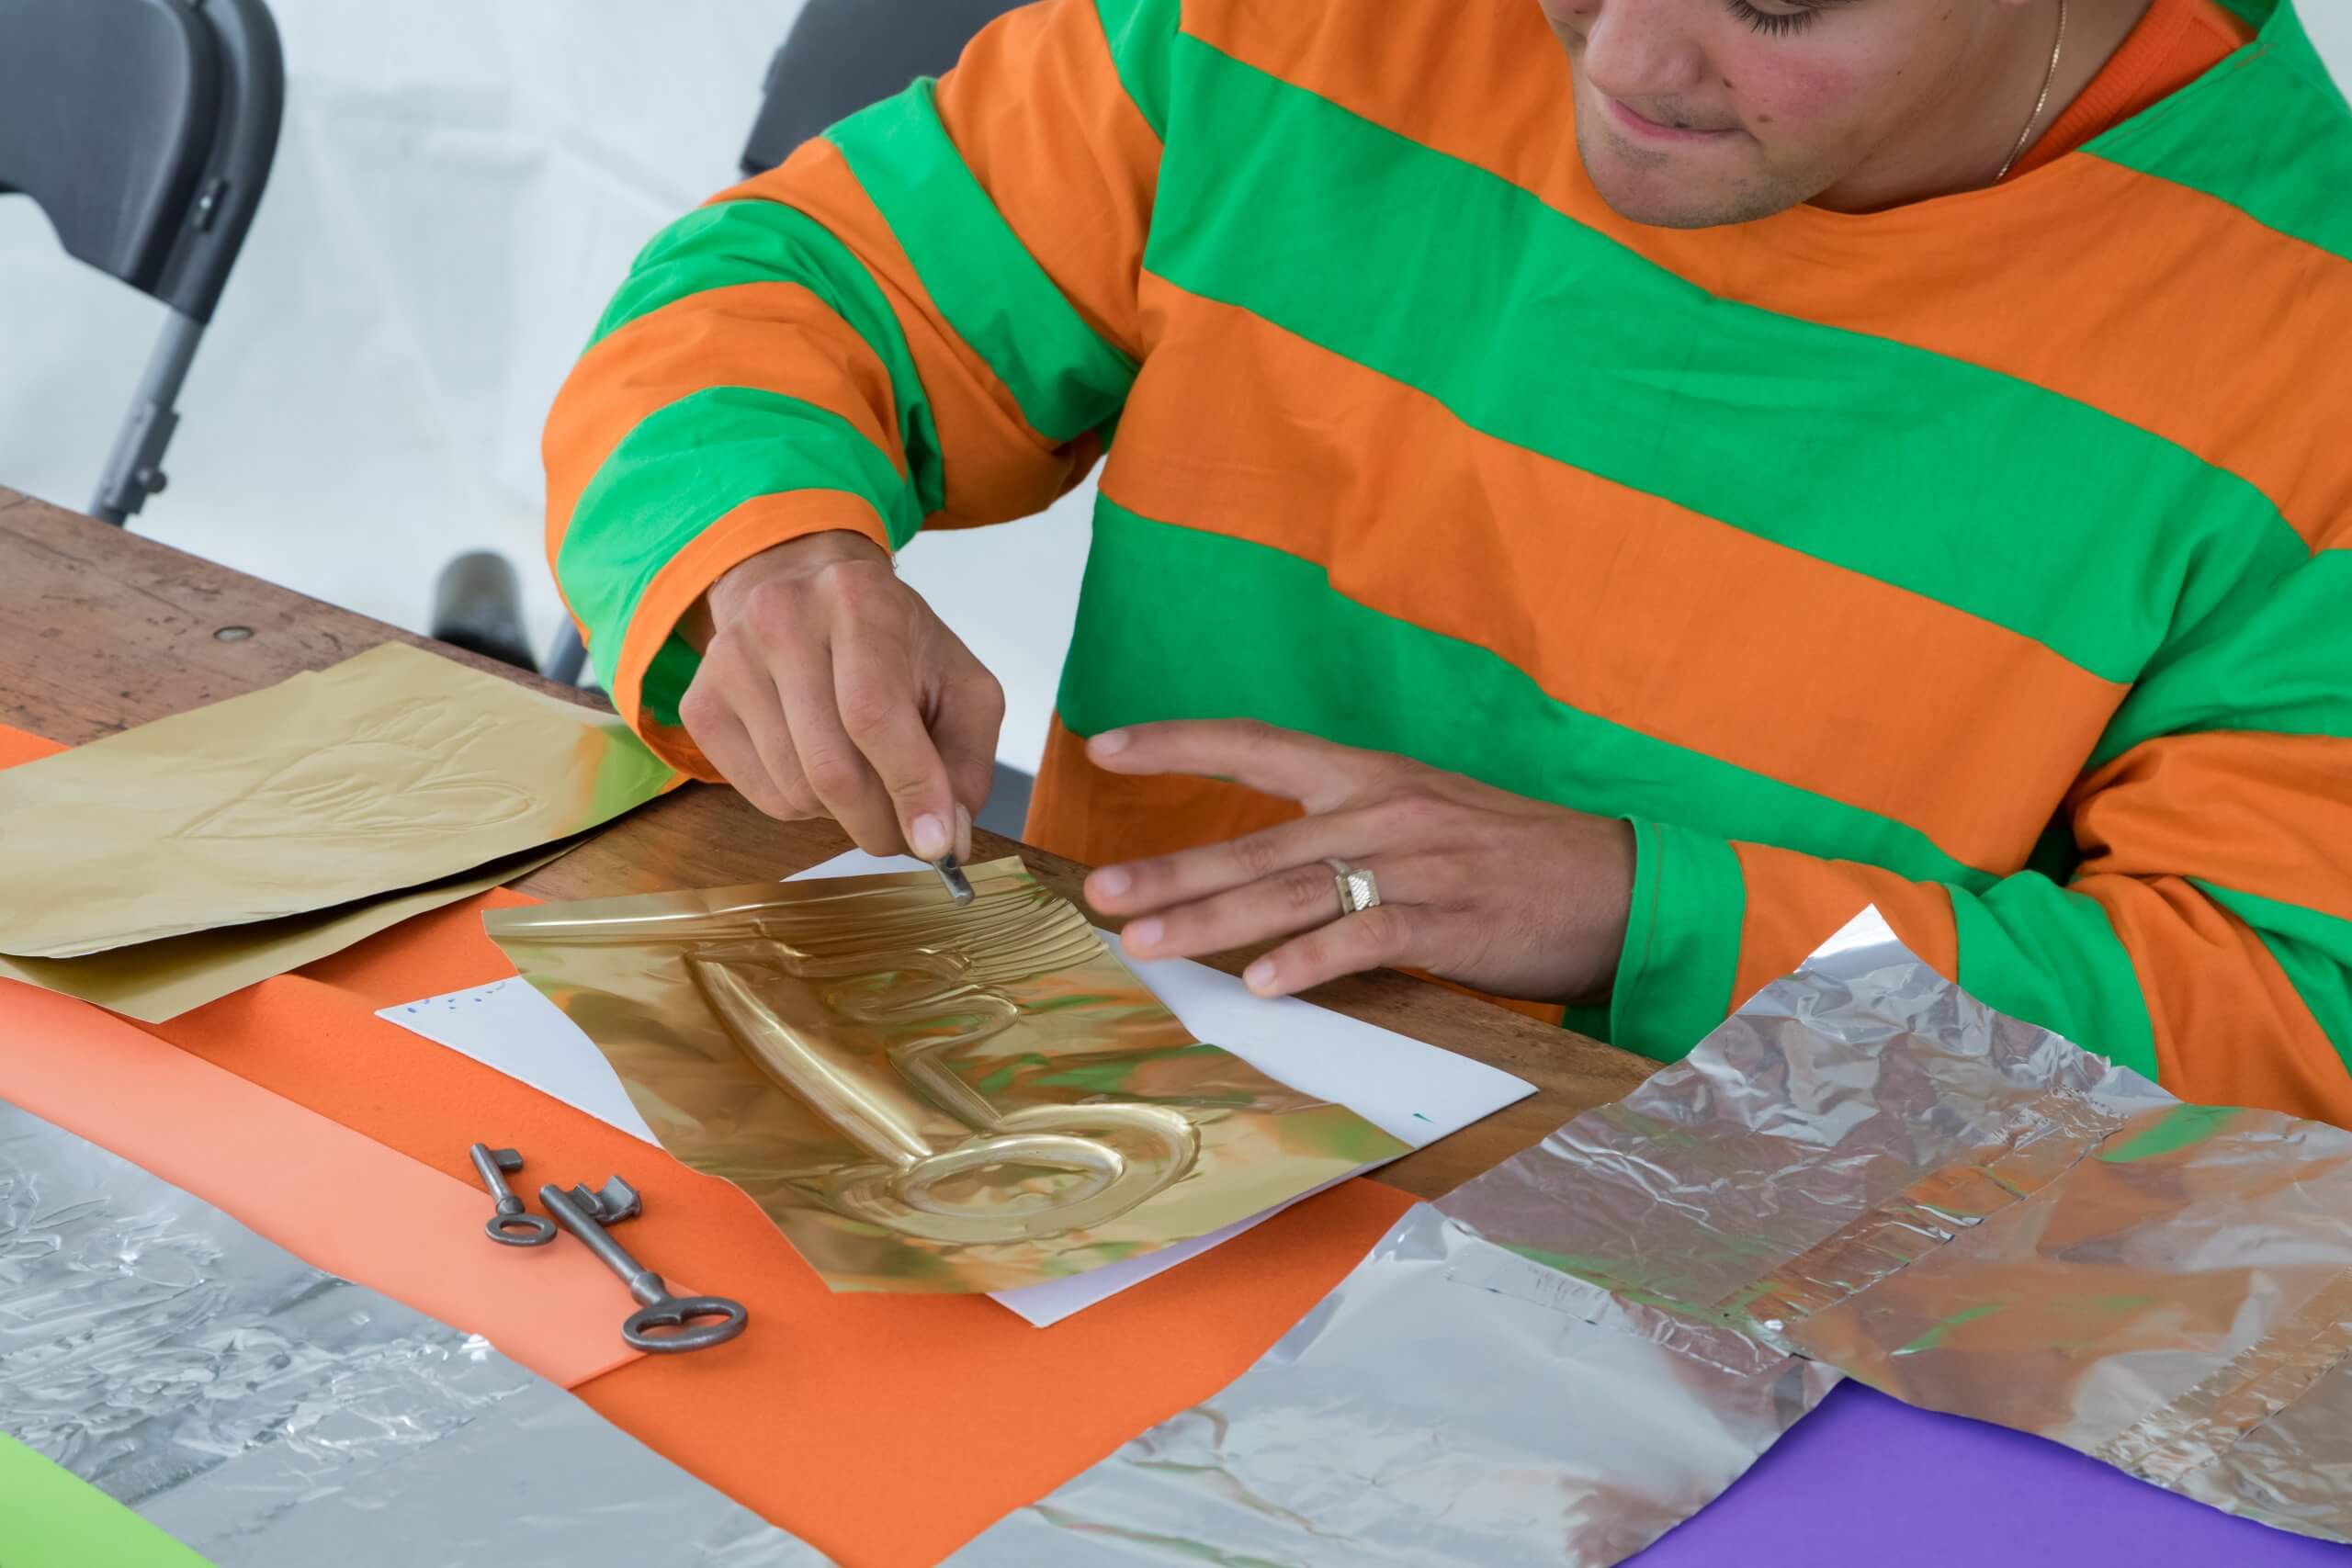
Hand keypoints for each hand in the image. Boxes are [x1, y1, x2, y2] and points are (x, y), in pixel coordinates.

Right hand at [678, 530, 1002, 859]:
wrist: (806, 592)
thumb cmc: (894, 645)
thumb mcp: (959, 684)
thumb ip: (965, 761)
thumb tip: (944, 838)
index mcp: (858, 600)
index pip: (874, 714)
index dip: (909, 788)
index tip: (935, 845)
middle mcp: (781, 619)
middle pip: (831, 767)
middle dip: (879, 822)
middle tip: (905, 834)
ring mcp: (730, 661)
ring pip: (796, 792)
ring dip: (843, 814)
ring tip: (865, 777)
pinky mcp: (701, 702)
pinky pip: (762, 797)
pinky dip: (805, 807)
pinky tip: (819, 764)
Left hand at [1080, 721, 1634, 1004]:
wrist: (1617, 882)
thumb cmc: (1510, 856)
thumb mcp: (1422, 816)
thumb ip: (1342, 834)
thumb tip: (1258, 872)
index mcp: (1370, 775)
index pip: (1256, 743)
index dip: (1178, 743)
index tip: (1105, 746)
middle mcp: (1381, 809)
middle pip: (1256, 841)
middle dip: (1170, 870)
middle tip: (1097, 893)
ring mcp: (1413, 864)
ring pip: (1292, 891)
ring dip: (1212, 920)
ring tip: (1145, 942)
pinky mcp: (1447, 920)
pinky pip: (1366, 939)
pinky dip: (1313, 962)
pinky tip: (1264, 985)